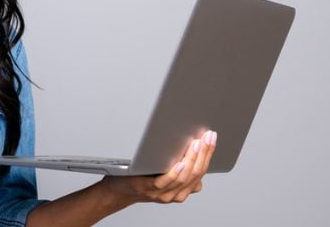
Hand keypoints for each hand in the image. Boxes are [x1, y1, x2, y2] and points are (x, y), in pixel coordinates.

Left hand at [102, 130, 216, 204]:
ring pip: (183, 178)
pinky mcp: (147, 188)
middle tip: (207, 137)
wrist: (118, 190)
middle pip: (195, 174)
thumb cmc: (141, 176)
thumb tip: (196, 150)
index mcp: (182, 190)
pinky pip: (164, 182)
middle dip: (204, 154)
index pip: (200, 171)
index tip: (211, 137)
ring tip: (195, 145)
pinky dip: (175, 173)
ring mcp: (161, 193)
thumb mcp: (164, 171)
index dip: (208, 154)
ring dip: (191, 159)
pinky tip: (179, 162)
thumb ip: (181, 167)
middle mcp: (175, 194)